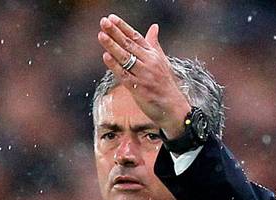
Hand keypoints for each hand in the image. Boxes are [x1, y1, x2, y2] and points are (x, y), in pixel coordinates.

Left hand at [97, 14, 190, 138]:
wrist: (173, 107)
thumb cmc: (166, 84)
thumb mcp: (162, 61)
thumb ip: (154, 44)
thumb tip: (154, 27)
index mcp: (153, 55)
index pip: (136, 37)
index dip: (123, 27)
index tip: (112, 18)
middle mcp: (149, 63)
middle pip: (129, 45)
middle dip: (115, 33)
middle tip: (104, 22)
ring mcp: (144, 76)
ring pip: (125, 58)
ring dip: (112, 46)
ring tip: (101, 35)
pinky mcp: (139, 89)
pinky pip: (124, 75)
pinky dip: (115, 66)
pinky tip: (106, 57)